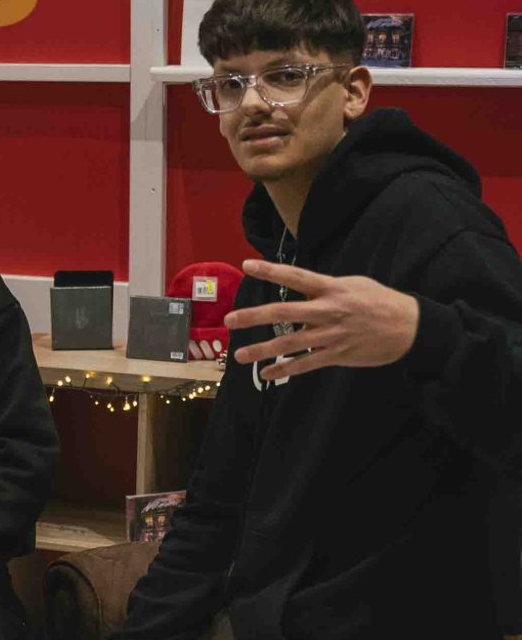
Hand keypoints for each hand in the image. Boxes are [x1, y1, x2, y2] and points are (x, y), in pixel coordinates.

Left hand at [225, 262, 419, 381]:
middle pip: (284, 313)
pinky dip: (284, 370)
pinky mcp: (337, 354)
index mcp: (332, 288)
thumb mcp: (353, 284)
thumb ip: (324, 288)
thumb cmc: (379, 301)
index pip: (296, 277)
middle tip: (229, 320)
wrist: (409, 327)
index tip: (247, 266)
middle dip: (254, 316)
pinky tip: (267, 374)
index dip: (271, 270)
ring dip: (262, 350)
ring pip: (290, 344)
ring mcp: (332, 335)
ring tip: (240, 355)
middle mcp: (329, 311)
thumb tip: (301, 290)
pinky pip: (305, 364)